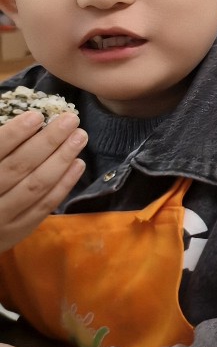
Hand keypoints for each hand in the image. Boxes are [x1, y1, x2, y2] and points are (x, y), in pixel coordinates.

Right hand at [0, 112, 86, 253]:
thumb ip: (0, 147)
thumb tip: (27, 121)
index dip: (14, 134)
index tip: (36, 116)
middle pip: (20, 166)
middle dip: (48, 141)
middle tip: (71, 120)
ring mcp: (2, 216)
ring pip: (36, 185)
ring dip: (61, 159)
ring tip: (79, 137)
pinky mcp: (18, 230)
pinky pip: (45, 205)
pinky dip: (63, 184)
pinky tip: (78, 164)